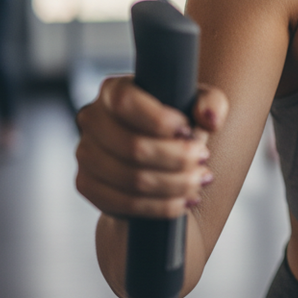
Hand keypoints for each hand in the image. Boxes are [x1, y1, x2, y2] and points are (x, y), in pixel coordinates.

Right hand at [75, 76, 227, 218]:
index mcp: (114, 90)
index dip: (159, 120)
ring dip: (173, 184)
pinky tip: (183, 202)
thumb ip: (212, 103)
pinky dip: (157, 206)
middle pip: (133, 146)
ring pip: (130, 178)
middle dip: (177, 158)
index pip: (126, 103)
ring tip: (199, 181)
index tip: (188, 131)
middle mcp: (92, 118)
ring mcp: (85, 152)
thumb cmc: (180, 122)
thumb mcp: (202, 104)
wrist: (159, 155)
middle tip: (204, 161)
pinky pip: (120, 203)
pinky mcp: (86, 184)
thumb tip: (210, 119)